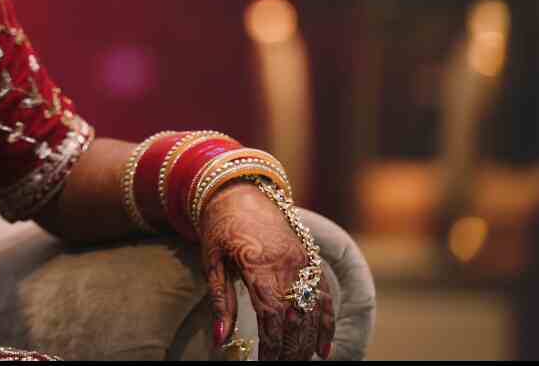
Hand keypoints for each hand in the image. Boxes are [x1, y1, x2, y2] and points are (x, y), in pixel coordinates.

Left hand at [198, 180, 334, 360]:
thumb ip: (220, 302)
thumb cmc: (219, 227)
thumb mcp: (212, 262)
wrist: (238, 190)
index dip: (271, 346)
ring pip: (312, 310)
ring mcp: (303, 260)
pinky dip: (326, 323)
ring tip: (300, 362)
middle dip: (290, 349)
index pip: (271, 316)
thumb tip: (220, 341)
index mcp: (259, 264)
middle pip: (295, 318)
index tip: (266, 364)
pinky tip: (323, 349)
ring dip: (307, 341)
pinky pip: (325, 294)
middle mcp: (287, 263)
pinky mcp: (310, 258)